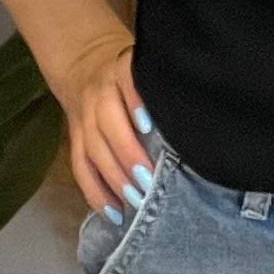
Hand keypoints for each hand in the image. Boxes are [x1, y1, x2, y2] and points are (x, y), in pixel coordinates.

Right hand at [54, 25, 154, 219]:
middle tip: (148, 182)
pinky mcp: (74, 138)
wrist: (82, 62)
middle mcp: (99, 93)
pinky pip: (80, 166)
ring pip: (91, 149)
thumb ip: (164, 91)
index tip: (149, 125)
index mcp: (121, 71)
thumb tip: (199, 127)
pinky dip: (95, 192)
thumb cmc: (134, 75)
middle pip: (107, 123)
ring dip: (113, 178)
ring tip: (134, 200)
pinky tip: (113, 212)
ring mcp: (83, 117)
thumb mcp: (147, 70)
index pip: (126, 81)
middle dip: (127, 154)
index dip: (134, 102)